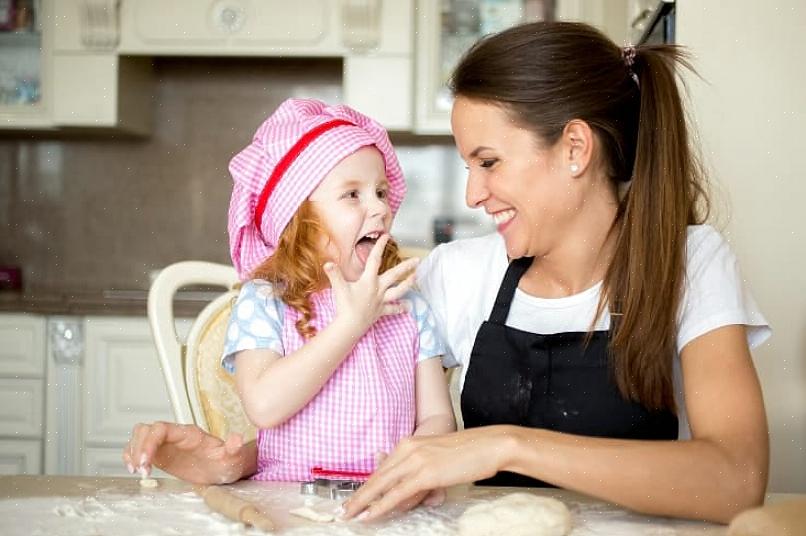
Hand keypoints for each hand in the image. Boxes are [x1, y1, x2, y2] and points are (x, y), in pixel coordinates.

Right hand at [122, 421, 255, 483]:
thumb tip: (237, 439)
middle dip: (138, 448)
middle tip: (141, 470)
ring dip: (133, 452)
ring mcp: (166, 444)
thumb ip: (233, 448)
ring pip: (140, 436)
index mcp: (189, 434)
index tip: (146, 461)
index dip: (149, 442)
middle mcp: (175, 436)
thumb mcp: (233, 457)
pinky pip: (139, 448)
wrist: (224, 469)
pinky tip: (136, 469)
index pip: (162, 428)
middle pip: (146, 430)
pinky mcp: (161, 454)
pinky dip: (132, 456)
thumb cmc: (226, 462)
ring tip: (139, 471)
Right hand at [324, 234, 417, 334]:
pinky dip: (400, 308)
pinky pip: (392, 309)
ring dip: (408, 284)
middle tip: (417, 260)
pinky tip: (408, 307)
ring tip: (416, 278)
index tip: (386, 236)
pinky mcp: (381, 311)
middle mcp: (378, 289)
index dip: (380, 246)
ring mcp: (381, 300)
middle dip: (406, 267)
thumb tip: (327, 263)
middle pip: (395, 275)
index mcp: (369, 280)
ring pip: (398, 291)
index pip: (375, 259)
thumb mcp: (338, 287)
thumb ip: (334, 274)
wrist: (350, 325)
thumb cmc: (345, 305)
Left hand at [343, 427, 514, 520]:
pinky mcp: (425, 472)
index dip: (367, 484)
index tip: (355, 497)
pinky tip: (370, 515)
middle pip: (377, 476)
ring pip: (381, 485)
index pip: (383, 468)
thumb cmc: (469, 453)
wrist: (490, 444)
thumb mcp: (438, 461)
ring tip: (350, 515)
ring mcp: (415, 460)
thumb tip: (406, 494)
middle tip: (343, 510)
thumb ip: (420, 475)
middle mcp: (408, 448)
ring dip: (363, 502)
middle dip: (358, 495)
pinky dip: (380, 506)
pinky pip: (396, 493)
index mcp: (411, 443)